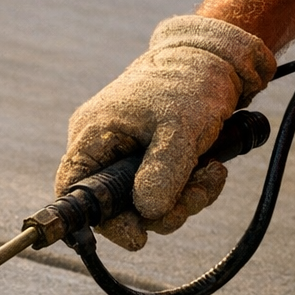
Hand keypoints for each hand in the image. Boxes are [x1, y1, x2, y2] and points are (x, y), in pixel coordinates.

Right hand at [55, 16, 274, 249]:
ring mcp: (127, 157)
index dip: (100, 221)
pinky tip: (211, 170)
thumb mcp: (180, 128)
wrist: (220, 58)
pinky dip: (189, 191)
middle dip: (160, 212)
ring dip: (183, 201)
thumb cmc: (191, 81)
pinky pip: (163, 193)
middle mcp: (103, 149)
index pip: (74, 191)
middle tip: (193, 200)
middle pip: (117, 207)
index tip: (136, 237)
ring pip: (145, 205)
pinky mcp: (150, 162)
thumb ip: (161, 173)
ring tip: (212, 175)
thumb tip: (148, 214)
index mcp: (93, 135)